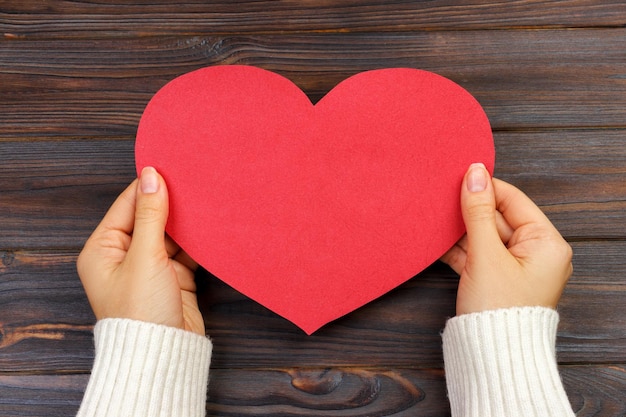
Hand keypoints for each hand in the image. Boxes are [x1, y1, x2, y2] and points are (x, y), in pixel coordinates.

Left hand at [77, 167, 204, 335]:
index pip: (127, 205)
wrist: (163, 354)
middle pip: (149, 217)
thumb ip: (150, 214)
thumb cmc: (141, 312)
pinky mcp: (173, 278)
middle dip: (171, 203)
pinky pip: (185, 251)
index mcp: (103, 249)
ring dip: (186, 222)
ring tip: (206, 201)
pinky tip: (210, 227)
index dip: (148, 186)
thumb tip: (151, 176)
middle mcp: (124, 256)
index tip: (171, 166)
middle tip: (194, 182)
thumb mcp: (144, 256)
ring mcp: (150, 268)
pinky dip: (197, 241)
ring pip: (170, 234)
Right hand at [441, 163, 572, 315]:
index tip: (459, 176)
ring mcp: (514, 268)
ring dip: (459, 230)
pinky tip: (436, 241)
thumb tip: (474, 173)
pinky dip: (458, 249)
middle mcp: (535, 253)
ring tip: (434, 218)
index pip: (514, 201)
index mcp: (547, 243)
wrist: (492, 358)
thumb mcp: (485, 254)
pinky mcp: (496, 280)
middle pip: (498, 218)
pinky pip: (477, 255)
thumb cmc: (499, 310)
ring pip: (484, 237)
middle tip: (442, 197)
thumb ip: (478, 212)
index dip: (486, 187)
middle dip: (469, 210)